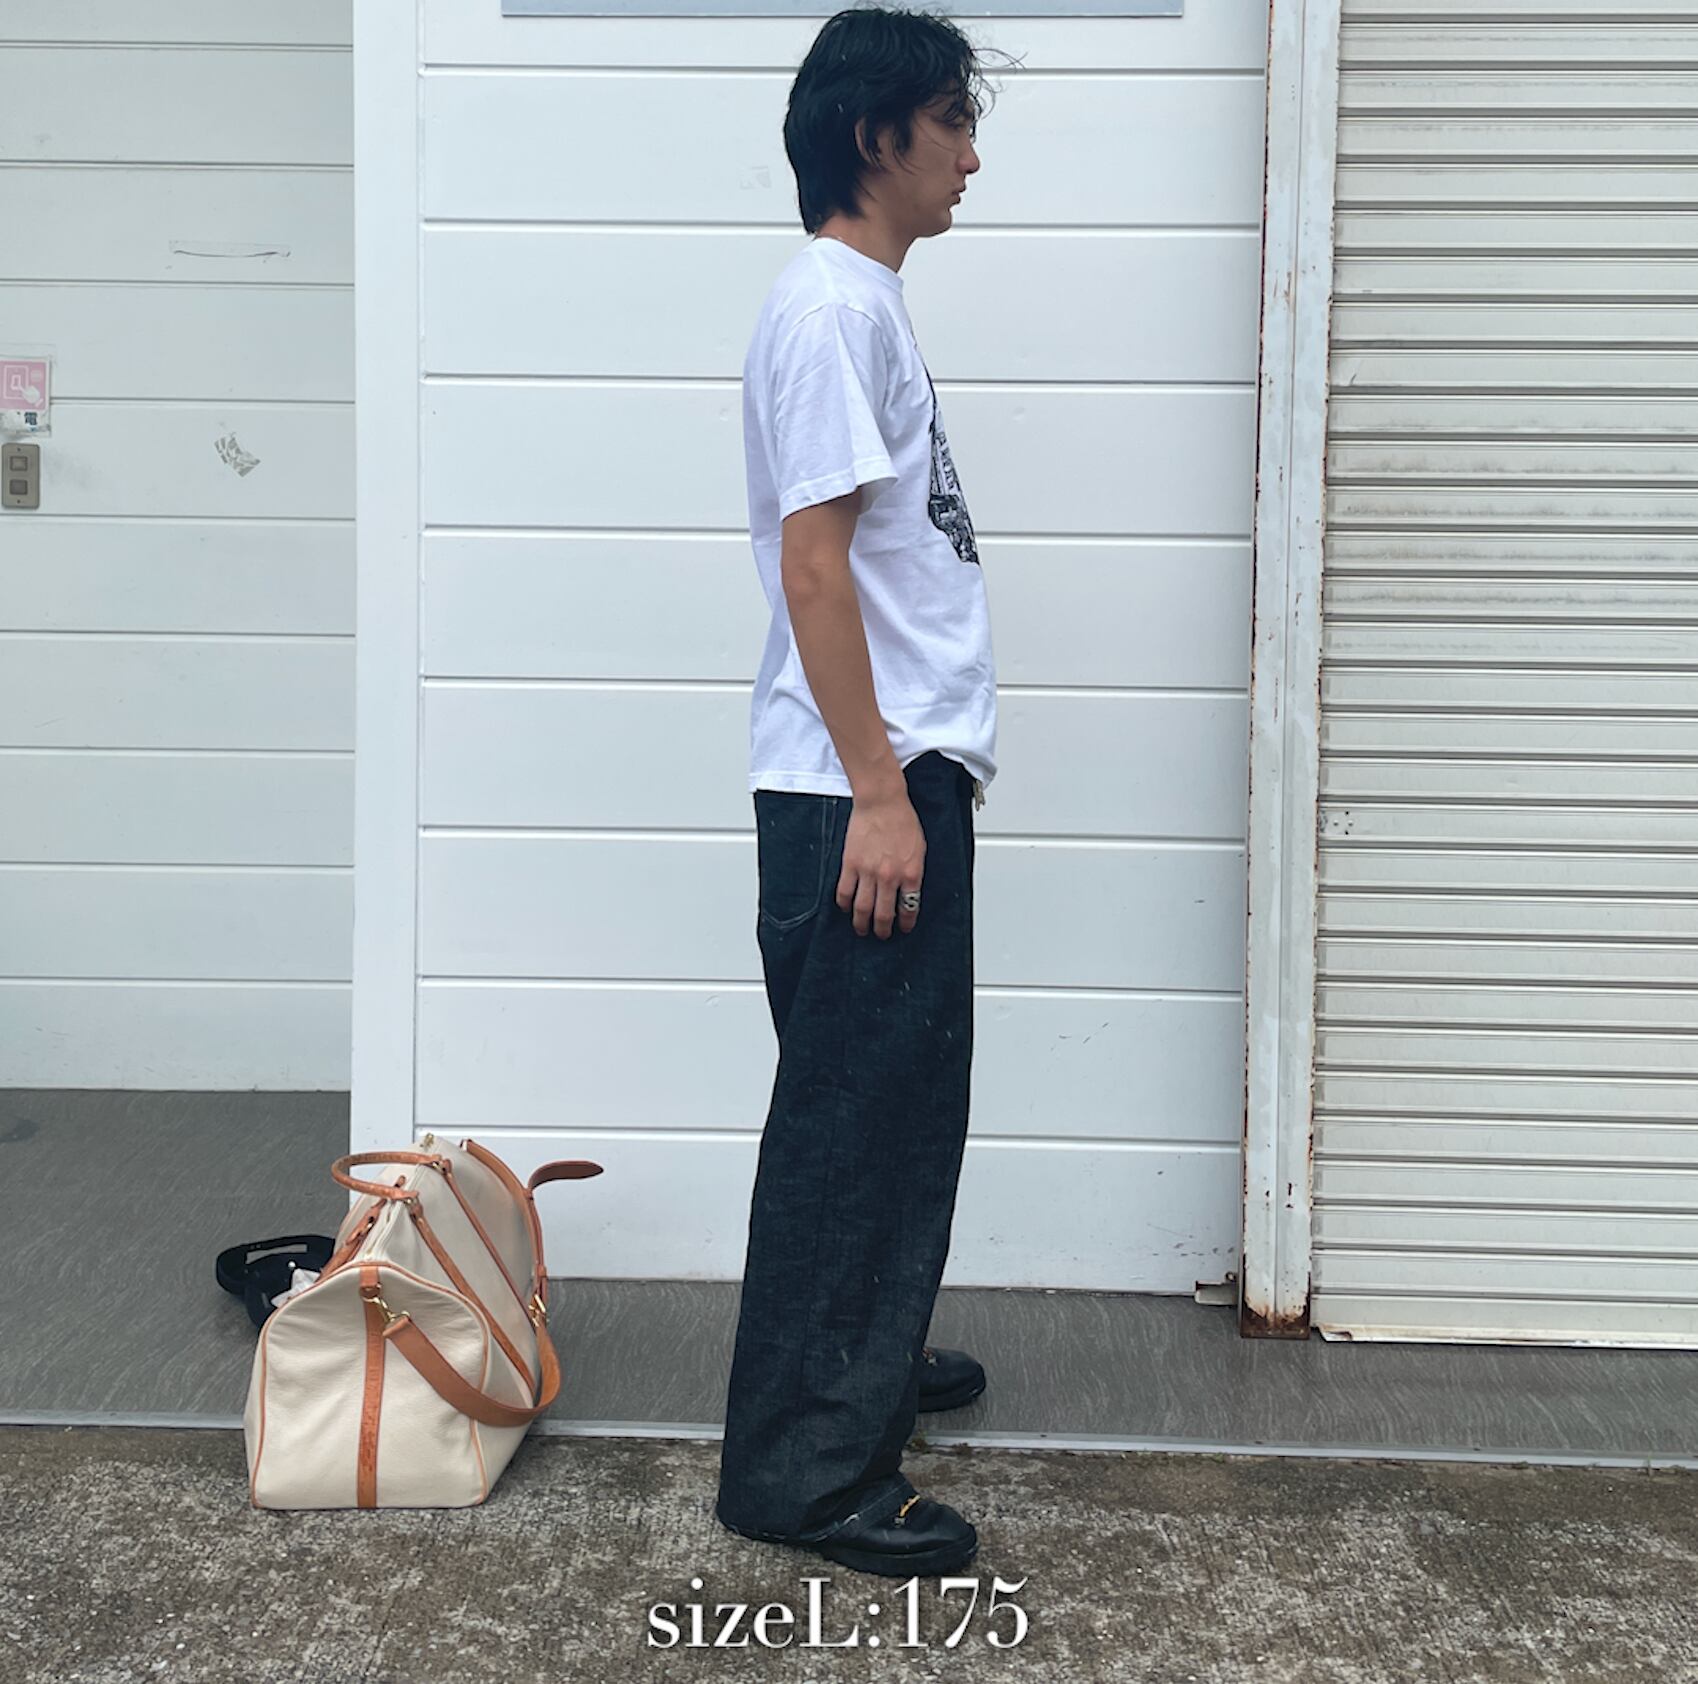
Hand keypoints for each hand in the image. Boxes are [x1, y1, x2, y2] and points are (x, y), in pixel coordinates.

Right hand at [837, 788, 924, 938]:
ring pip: (862, 909)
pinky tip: (846, 908)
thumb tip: (910, 892)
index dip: (906, 923)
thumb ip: (914, 873)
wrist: (882, 803)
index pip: (909, 908)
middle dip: (883, 930)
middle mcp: (890, 877)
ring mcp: (868, 872)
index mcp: (911, 873)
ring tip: (862, 929)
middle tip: (881, 935)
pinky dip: (845, 904)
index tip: (903, 928)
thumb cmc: (902, 820)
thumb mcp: (920, 849)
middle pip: (884, 914)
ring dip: (862, 923)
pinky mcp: (850, 865)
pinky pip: (845, 892)